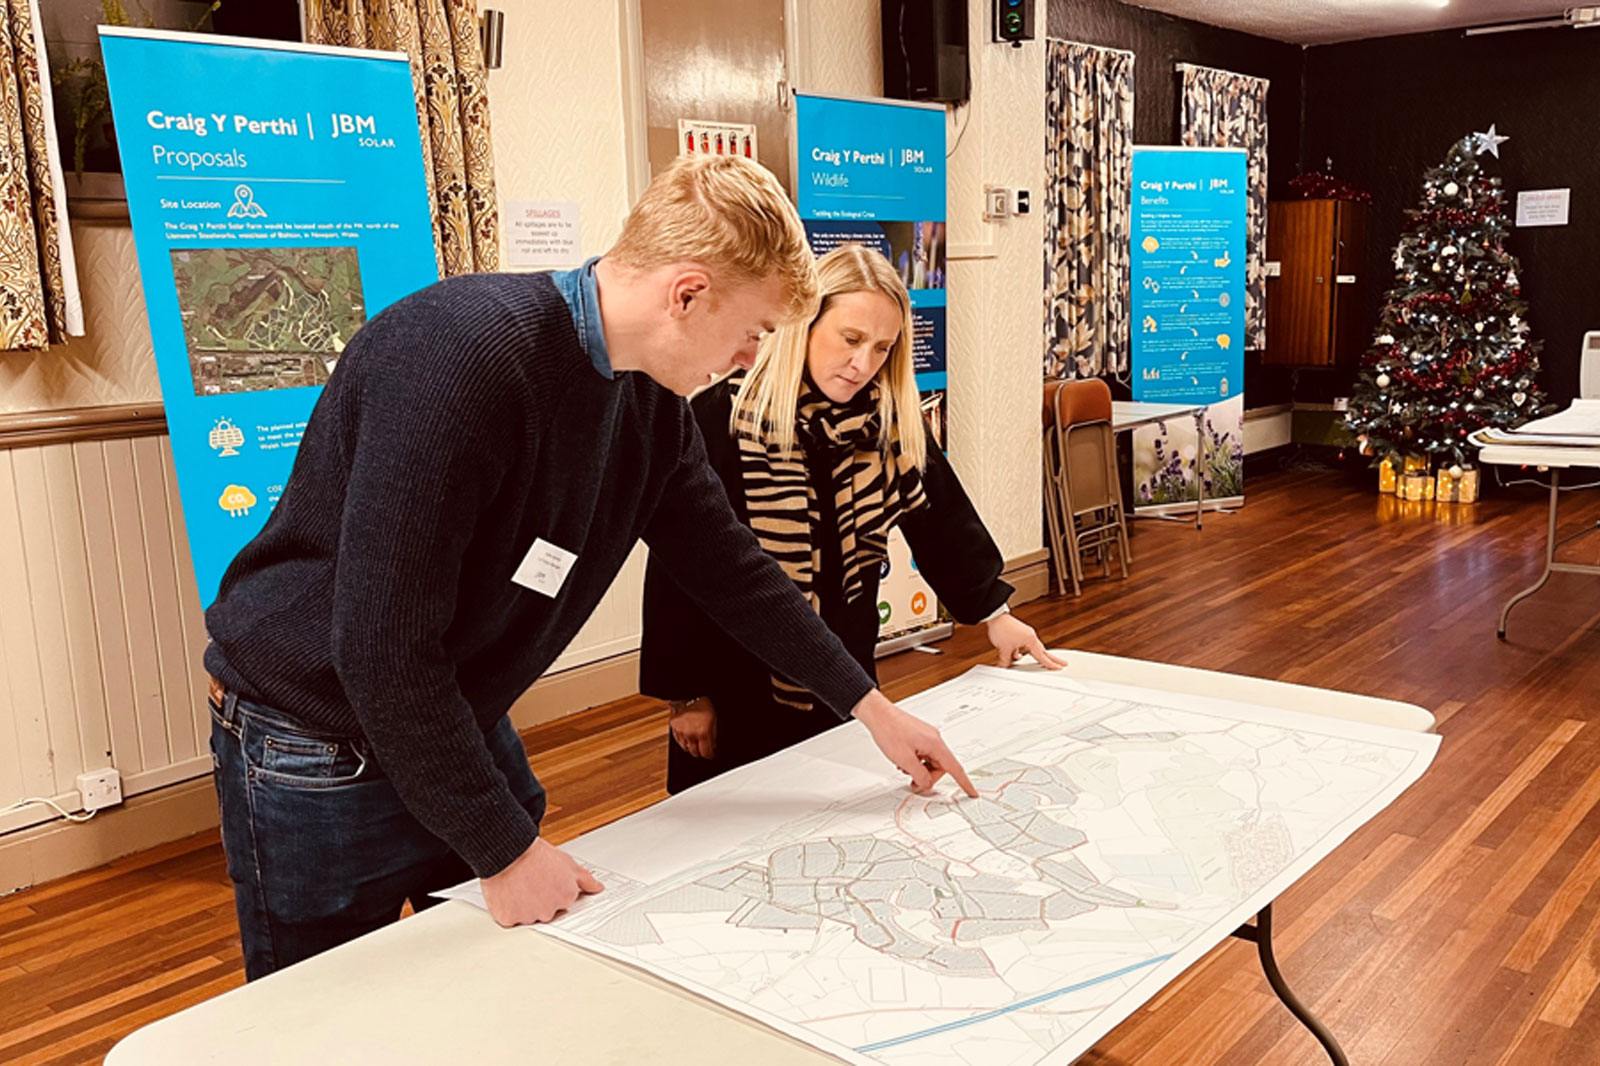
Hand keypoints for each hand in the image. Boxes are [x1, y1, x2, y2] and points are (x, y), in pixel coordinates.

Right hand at [480, 837, 603, 926]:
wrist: (510, 852)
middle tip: (532, 881)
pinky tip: (509, 892)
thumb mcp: (568, 863)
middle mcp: (549, 912)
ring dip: (523, 905)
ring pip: (527, 916)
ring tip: (519, 884)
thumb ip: (586, 879)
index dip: (553, 889)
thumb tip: (598, 888)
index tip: (546, 880)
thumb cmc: (536, 855)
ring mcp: (528, 917)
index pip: (563, 901)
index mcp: (566, 899)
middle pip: (545, 911)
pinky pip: (509, 919)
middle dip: (540, 899)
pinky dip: (507, 909)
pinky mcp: (509, 918)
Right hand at [669, 697, 717, 758]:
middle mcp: (691, 734)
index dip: (710, 755)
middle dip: (701, 752)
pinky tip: (688, 736)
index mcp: (703, 732)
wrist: (688, 695)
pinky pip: (679, 741)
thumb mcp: (714, 719)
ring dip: (691, 747)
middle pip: (695, 753)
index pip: (706, 753)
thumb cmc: (702, 705)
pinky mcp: (674, 729)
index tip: (711, 754)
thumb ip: (714, 735)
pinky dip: (684, 741)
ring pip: (686, 748)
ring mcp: (681, 732)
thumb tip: (713, 746)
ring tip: (696, 741)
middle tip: (704, 748)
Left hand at [851, 689, 977, 797]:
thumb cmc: (889, 730)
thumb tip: (926, 783)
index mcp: (935, 744)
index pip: (955, 768)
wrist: (878, 714)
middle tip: (913, 781)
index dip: (964, 782)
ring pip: (931, 761)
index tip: (972, 792)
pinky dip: (916, 761)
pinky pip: (924, 753)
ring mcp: (927, 736)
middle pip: (940, 766)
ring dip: (920, 769)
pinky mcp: (920, 735)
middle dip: (928, 776)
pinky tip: (904, 761)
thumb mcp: (904, 759)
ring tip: (904, 768)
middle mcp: (934, 738)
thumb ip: (918, 775)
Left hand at [986, 613, 1066, 670]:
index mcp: (1030, 640)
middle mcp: (1030, 636)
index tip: (1058, 667)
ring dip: (1035, 655)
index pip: (1042, 656)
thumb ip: (1005, 661)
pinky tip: (1017, 655)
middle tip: (1062, 663)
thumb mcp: (1004, 649)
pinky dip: (1024, 651)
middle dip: (1051, 658)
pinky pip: (1025, 645)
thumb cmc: (1001, 627)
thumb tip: (1004, 667)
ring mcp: (1026, 633)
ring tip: (1040, 662)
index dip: (1050, 664)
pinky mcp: (1020, 632)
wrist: (995, 616)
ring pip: (1033, 648)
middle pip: (1043, 651)